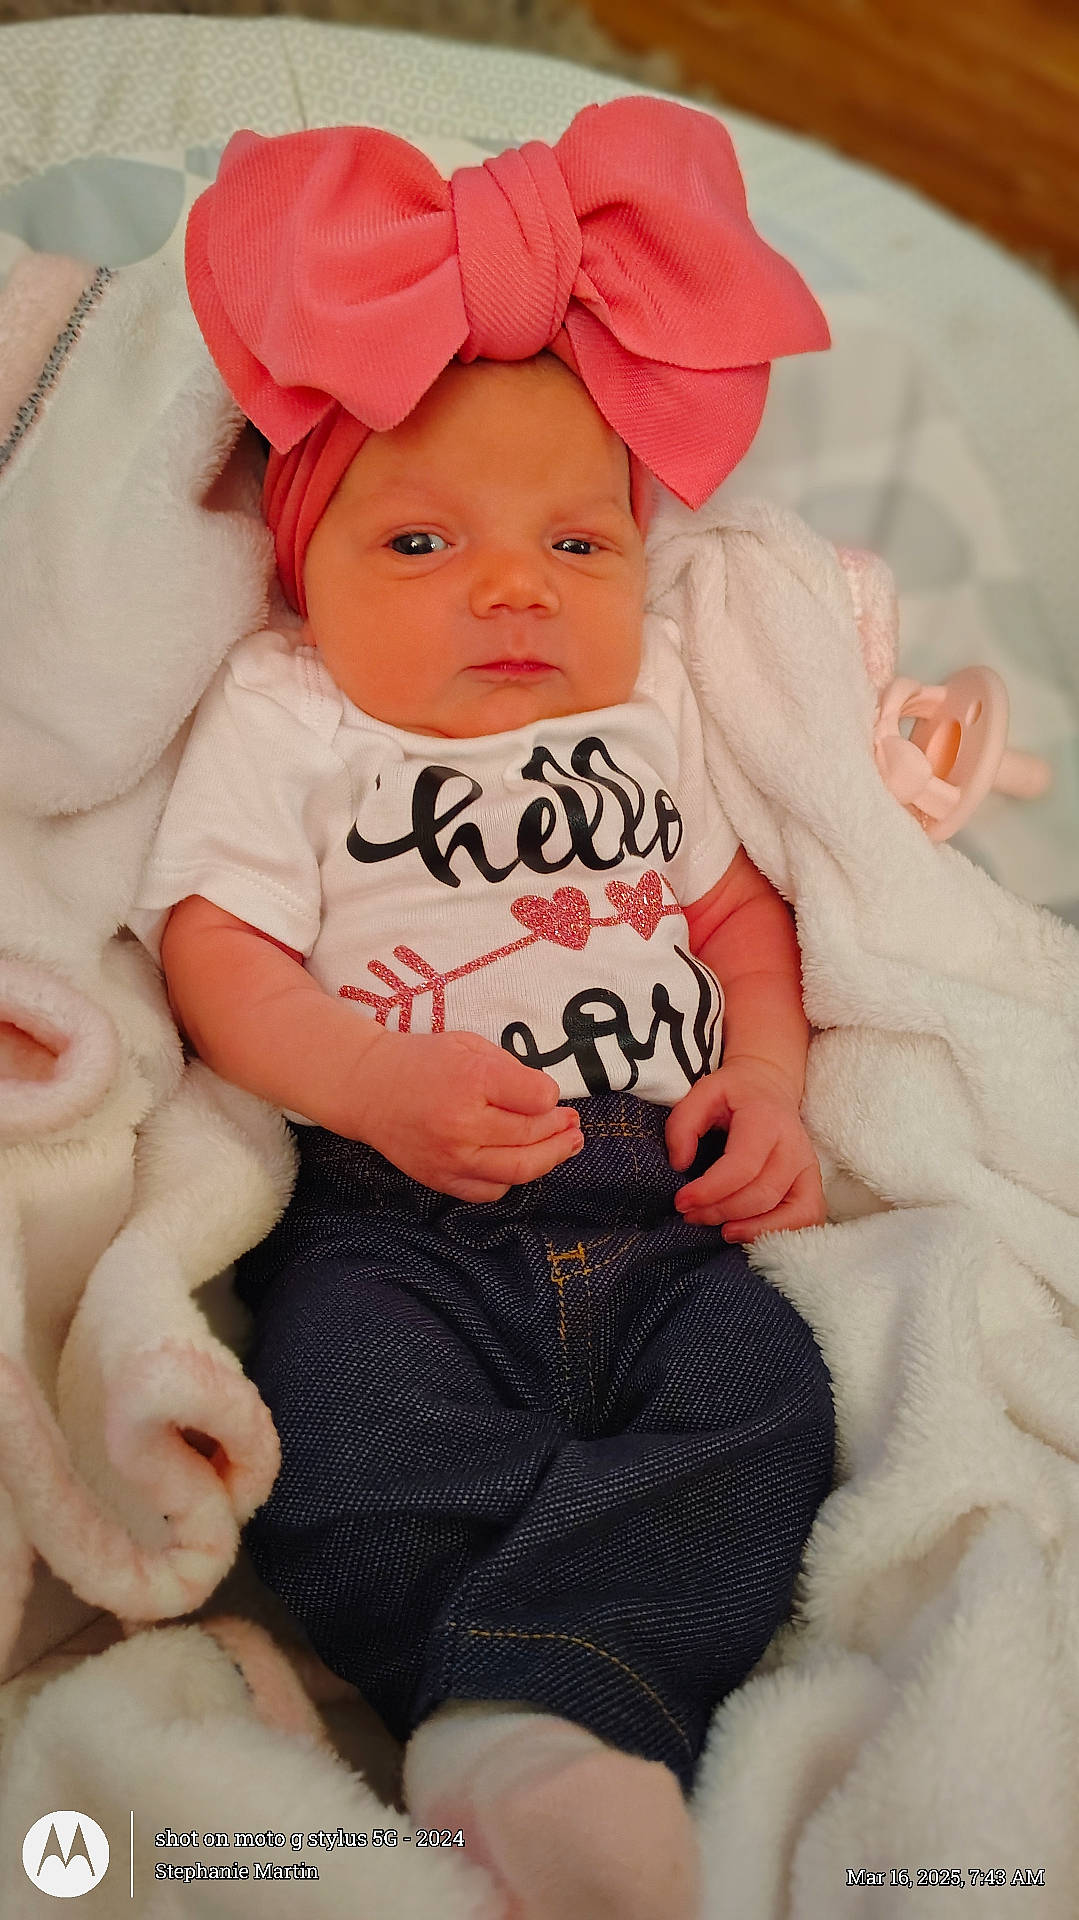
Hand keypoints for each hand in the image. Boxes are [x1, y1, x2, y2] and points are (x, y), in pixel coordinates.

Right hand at [352, 1028, 581, 1201]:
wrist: (368, 1088)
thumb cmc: (422, 1061)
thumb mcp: (469, 1045)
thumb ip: (510, 1069)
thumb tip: (547, 1099)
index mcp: (473, 1081)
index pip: (538, 1098)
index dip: (550, 1095)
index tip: (546, 1093)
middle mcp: (463, 1124)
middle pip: (533, 1136)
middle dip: (560, 1129)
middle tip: (572, 1123)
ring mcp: (452, 1158)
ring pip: (519, 1170)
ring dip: (551, 1158)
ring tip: (567, 1145)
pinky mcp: (441, 1179)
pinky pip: (490, 1191)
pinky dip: (511, 1179)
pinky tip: (520, 1162)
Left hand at [665, 1059, 826, 1241]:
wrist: (770, 1086)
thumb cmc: (734, 1094)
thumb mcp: (703, 1093)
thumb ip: (683, 1124)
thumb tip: (680, 1164)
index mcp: (766, 1119)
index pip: (743, 1166)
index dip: (711, 1190)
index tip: (682, 1201)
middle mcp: (793, 1145)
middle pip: (762, 1194)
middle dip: (722, 1211)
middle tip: (691, 1215)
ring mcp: (808, 1166)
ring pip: (790, 1212)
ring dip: (751, 1229)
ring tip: (720, 1230)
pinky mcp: (812, 1182)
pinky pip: (808, 1217)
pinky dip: (780, 1232)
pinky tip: (749, 1233)